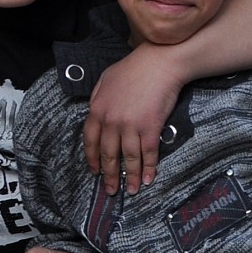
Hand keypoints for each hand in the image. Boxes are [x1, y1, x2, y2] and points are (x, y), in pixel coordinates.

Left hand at [85, 42, 186, 192]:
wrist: (160, 62)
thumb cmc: (135, 67)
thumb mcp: (106, 79)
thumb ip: (97, 98)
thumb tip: (94, 111)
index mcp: (97, 109)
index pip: (91, 141)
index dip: (93, 159)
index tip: (95, 172)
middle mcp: (111, 121)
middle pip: (108, 154)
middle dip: (109, 175)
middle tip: (111, 190)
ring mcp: (130, 125)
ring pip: (128, 158)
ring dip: (130, 177)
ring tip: (131, 190)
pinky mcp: (150, 127)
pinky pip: (148, 153)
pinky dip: (148, 168)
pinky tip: (148, 179)